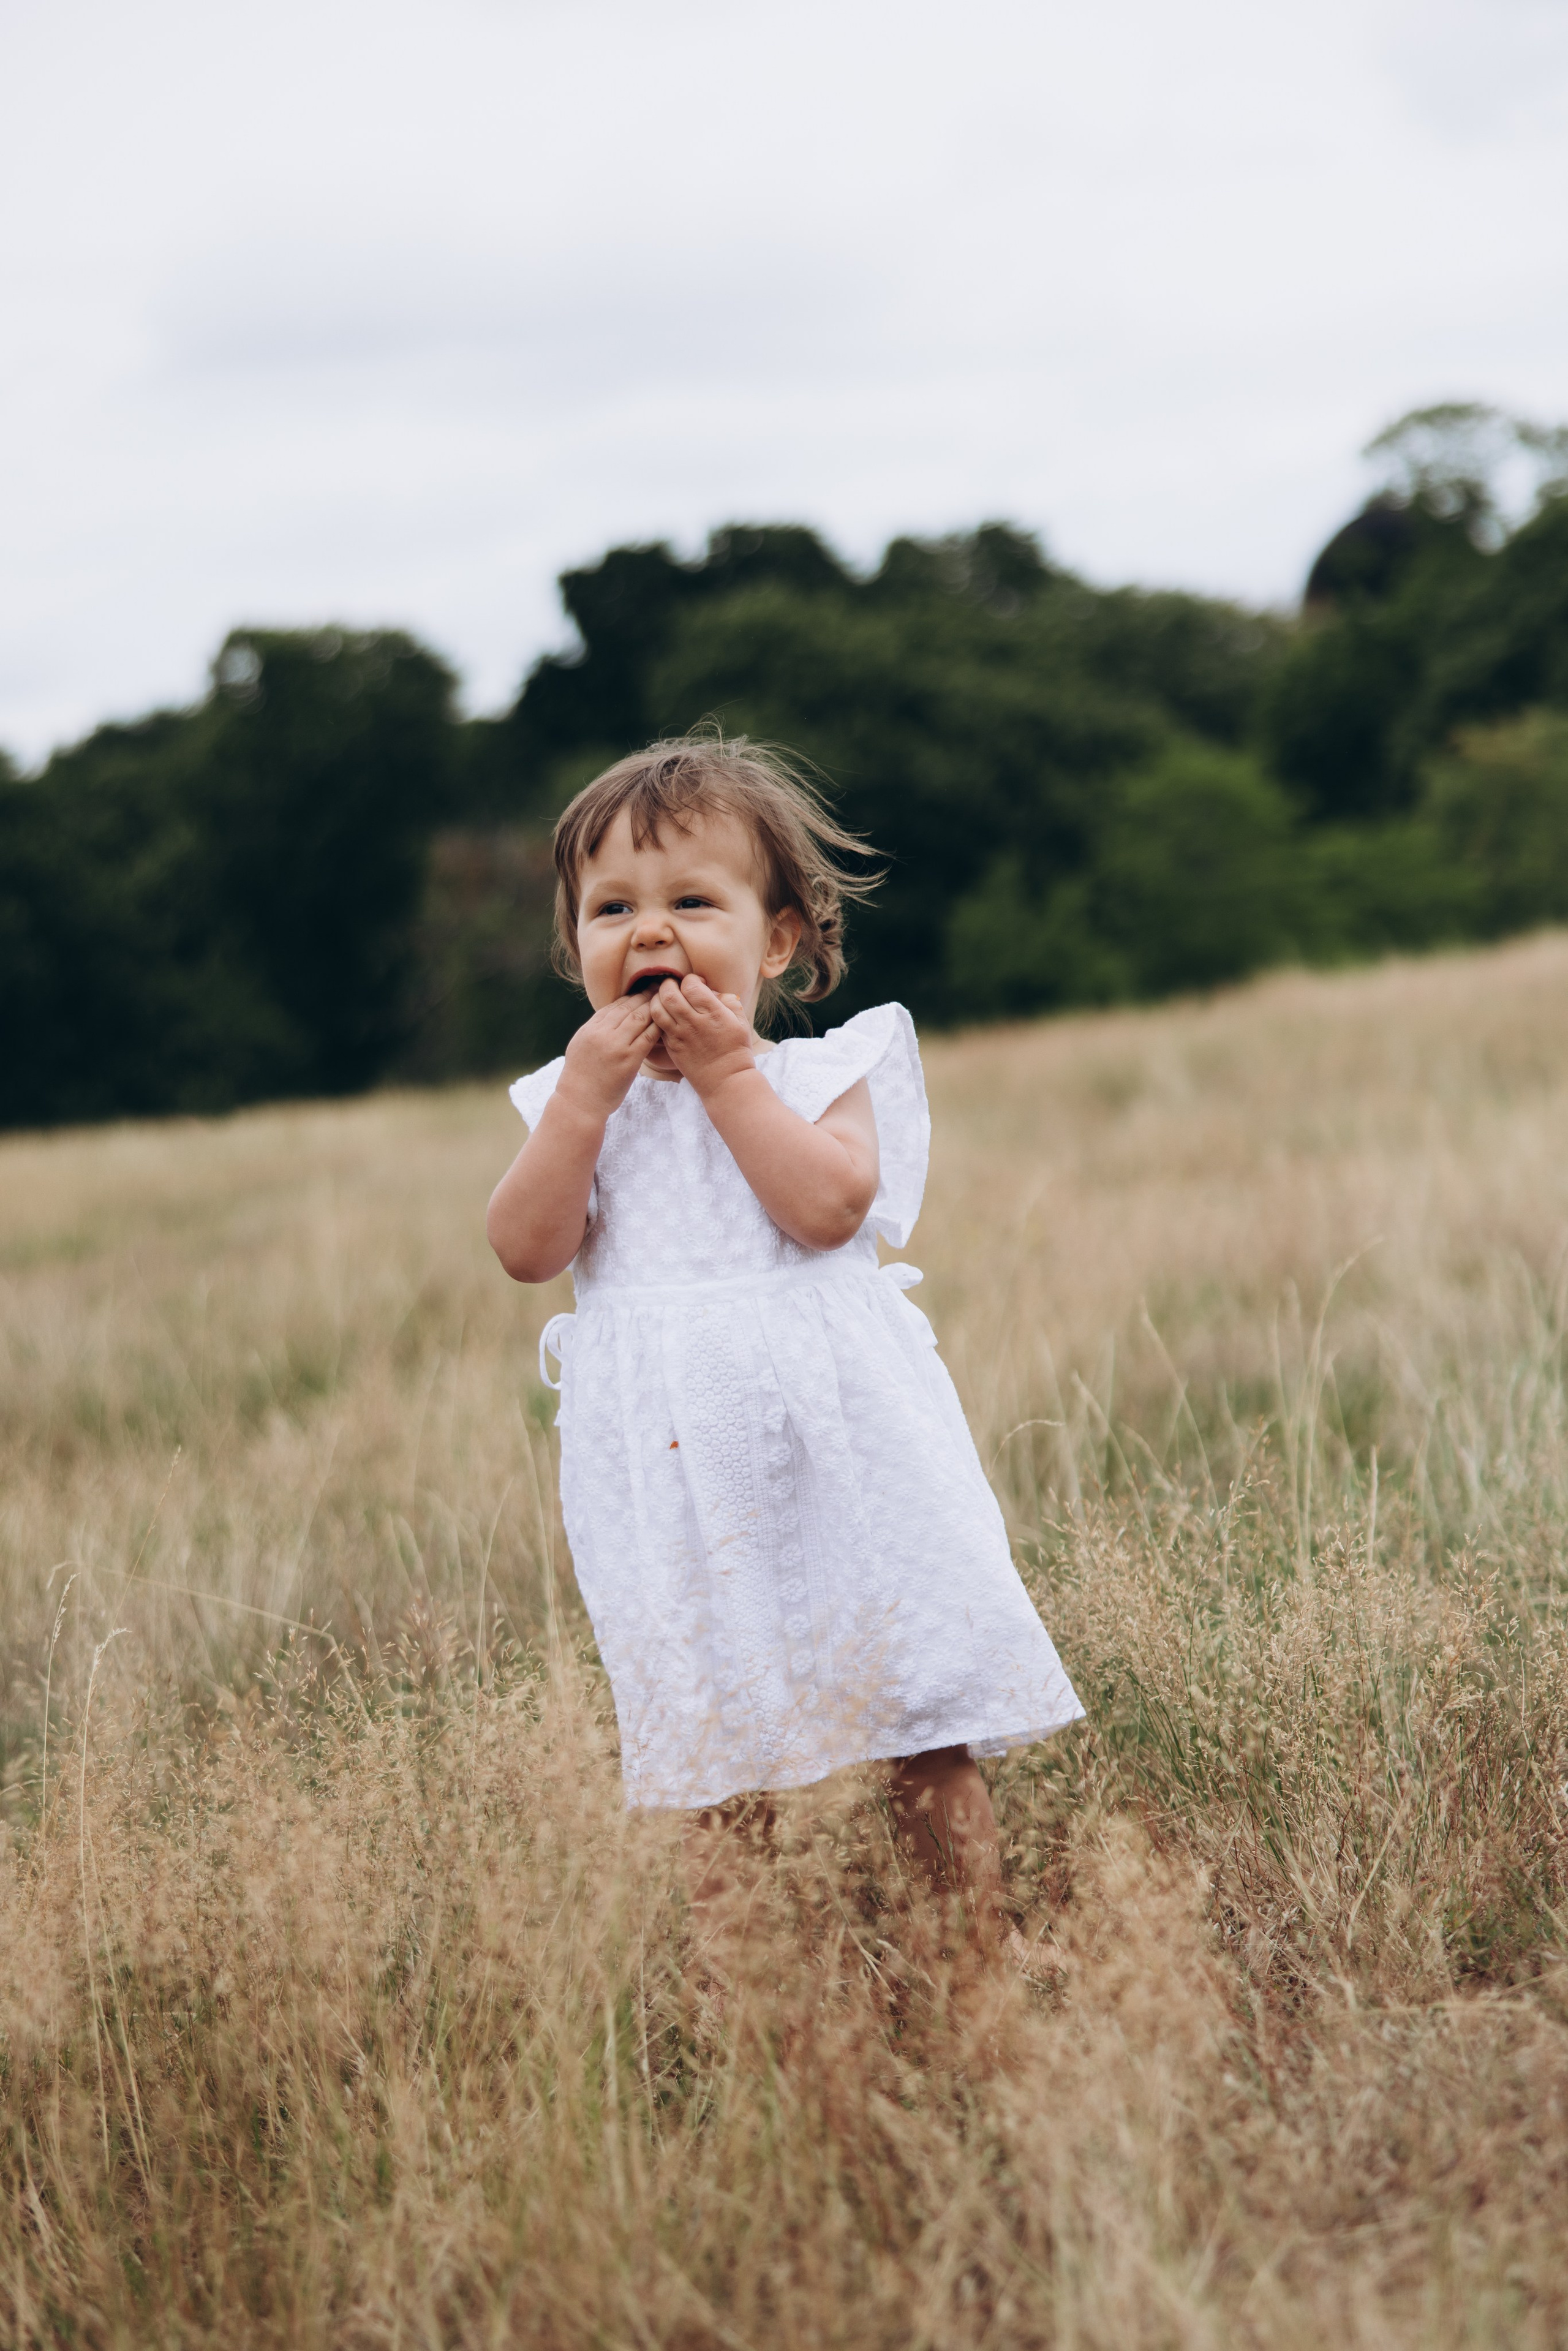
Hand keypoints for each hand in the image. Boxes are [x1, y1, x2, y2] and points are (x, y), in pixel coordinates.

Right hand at [555, 993, 659, 1120]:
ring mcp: (616, 1045)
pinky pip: (648, 1037)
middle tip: (660, 987)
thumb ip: (594, 1030)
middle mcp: (602, 1032)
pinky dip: (659, 1027)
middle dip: (645, 995)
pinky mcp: (629, 1059)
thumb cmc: (580, 1078)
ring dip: (654, 1007)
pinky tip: (668, 1022)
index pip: (614, 1005)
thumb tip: (608, 1018)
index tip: (643, 990)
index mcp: (590, 1028)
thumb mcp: (580, 1046)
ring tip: (666, 1001)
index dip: (631, 996)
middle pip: (629, 1006)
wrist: (580, 1102)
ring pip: (640, 1017)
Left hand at [648, 975, 755, 1096]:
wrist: (726, 1081)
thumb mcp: (741, 1022)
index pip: (690, 985)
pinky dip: (656, 1016)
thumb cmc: (736, 1050)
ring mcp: (680, 1035)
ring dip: (658, 999)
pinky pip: (656, 1025)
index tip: (696, 985)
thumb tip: (712, 991)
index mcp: (712, 1013)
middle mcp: (693, 1022)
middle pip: (669, 993)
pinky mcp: (672, 1047)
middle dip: (669, 984)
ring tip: (666, 999)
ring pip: (657, 1008)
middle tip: (675, 987)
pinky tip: (665, 1015)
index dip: (691, 980)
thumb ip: (728, 1001)